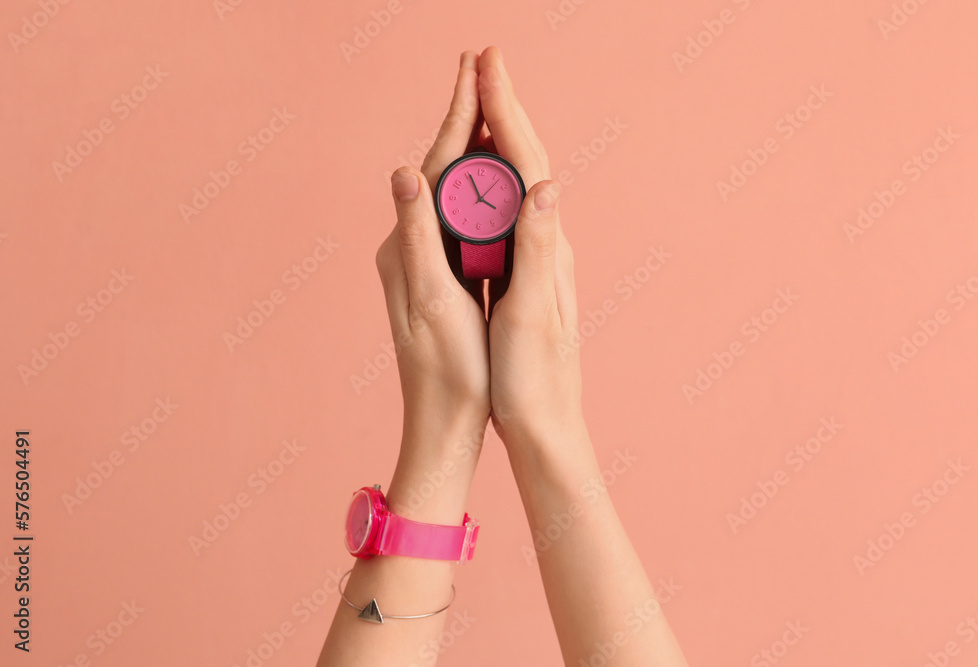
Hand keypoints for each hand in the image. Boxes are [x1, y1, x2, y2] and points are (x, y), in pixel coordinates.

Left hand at [375, 52, 490, 491]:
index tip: (474, 68)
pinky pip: (457, 217)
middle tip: (481, 68)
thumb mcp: (432, 304)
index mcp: (406, 248)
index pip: (433, 166)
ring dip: (468, 147)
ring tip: (487, 106)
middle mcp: (407, 247)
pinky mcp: (438, 277)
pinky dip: (475, 187)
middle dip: (461, 118)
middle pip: (439, 169)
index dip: (456, 116)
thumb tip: (403, 174)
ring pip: (448, 191)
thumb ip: (418, 238)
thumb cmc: (447, 371)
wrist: (444, 423)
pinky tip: (490, 176)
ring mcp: (422, 262)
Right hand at [476, 47, 586, 453]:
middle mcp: (548, 245)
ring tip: (479, 101)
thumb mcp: (533, 315)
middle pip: (525, 161)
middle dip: (503, 108)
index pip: (526, 162)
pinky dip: (490, 181)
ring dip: (498, 137)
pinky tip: (478, 180)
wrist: (547, 426)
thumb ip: (536, 249)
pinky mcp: (523, 277)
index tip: (486, 64)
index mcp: (547, 248)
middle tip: (482, 62)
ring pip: (515, 183)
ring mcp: (537, 259)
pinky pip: (505, 213)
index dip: (506, 110)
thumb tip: (542, 184)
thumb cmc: (535, 379)